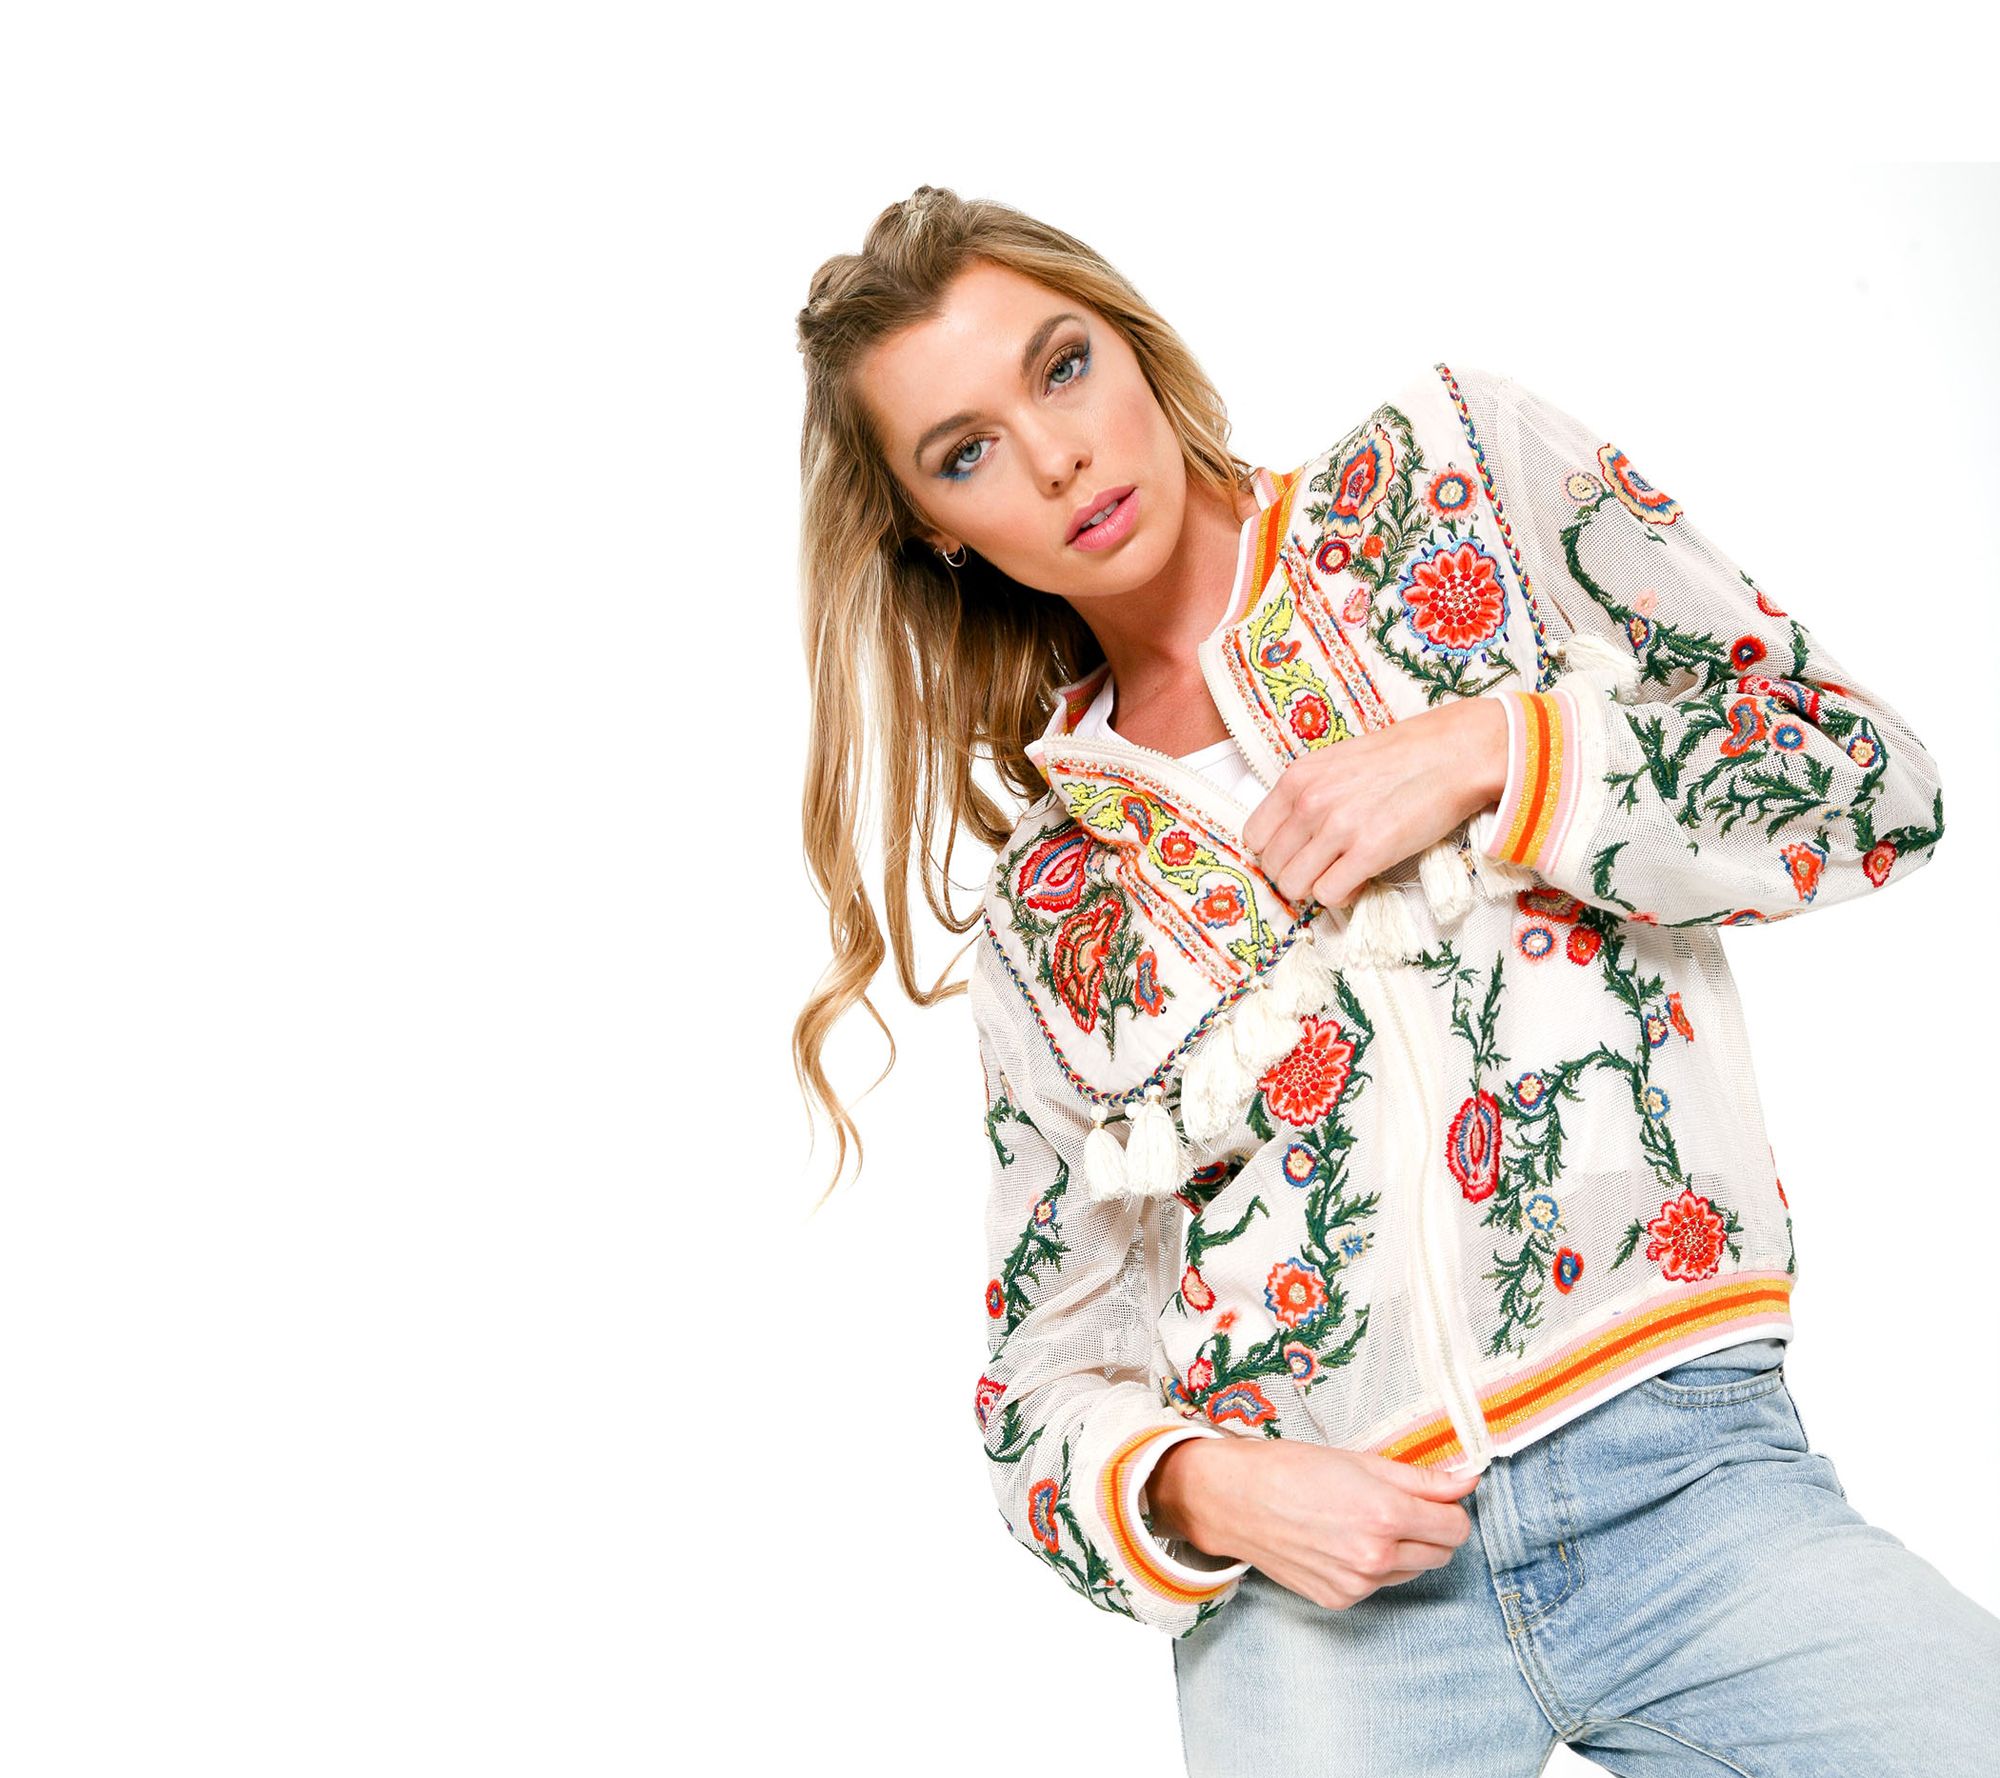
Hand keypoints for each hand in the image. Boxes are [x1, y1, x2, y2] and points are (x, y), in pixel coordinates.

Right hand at [1150, 1435, 1479, 1609]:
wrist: (1234, 1500)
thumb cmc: (1291, 1469)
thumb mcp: (1359, 1460)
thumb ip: (1421, 1477)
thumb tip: (1468, 1480)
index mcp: (1385, 1515)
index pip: (1456, 1528)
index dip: (1451, 1509)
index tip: (1434, 1498)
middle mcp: (1375, 1557)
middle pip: (1442, 1554)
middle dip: (1431, 1530)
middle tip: (1398, 1505)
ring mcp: (1357, 1584)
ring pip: (1412, 1571)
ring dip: (1403, 1549)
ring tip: (1363, 1520)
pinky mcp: (1338, 1600)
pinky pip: (1379, 1585)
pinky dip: (1373, 1566)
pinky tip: (1342, 1541)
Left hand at [1240, 698, 1508, 910]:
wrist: (1454, 754)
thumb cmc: (1399, 759)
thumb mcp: (1335, 764)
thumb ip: (1306, 795)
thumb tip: (1290, 838)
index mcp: (1297, 779)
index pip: (1254, 837)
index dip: (1275, 852)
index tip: (1298, 853)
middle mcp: (1310, 802)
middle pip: (1273, 867)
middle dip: (1296, 874)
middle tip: (1325, 867)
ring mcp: (1338, 827)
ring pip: (1294, 886)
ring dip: (1315, 888)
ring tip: (1342, 873)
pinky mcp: (1370, 851)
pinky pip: (1329, 895)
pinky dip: (1341, 895)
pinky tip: (1359, 879)